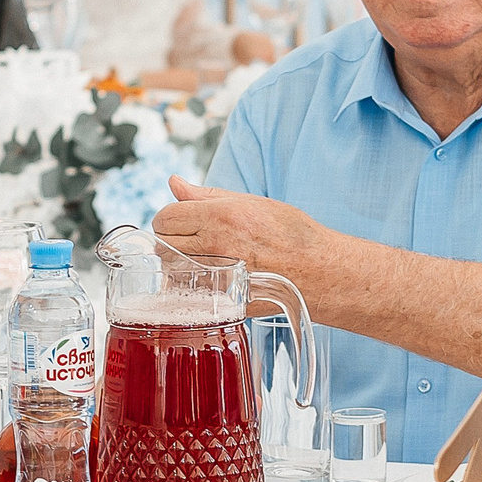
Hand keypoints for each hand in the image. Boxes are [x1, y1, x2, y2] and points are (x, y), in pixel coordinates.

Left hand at [153, 178, 334, 284]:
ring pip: (172, 270)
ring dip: (178, 264)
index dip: (168, 218)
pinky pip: (190, 292)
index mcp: (220, 216)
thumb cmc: (292, 234)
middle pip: (163, 245)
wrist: (319, 270)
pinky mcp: (224, 298)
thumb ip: (206, 195)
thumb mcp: (251, 202)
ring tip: (200, 259)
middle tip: (188, 241)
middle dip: (169, 241)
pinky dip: (192, 285)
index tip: (179, 222)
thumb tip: (174, 183)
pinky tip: (209, 279)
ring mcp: (219, 275)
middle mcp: (216, 245)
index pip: (166, 217)